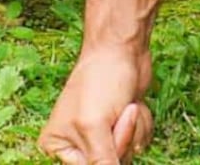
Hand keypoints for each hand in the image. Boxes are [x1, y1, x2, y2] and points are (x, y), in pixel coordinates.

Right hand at [38, 44, 154, 163]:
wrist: (124, 47)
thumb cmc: (101, 79)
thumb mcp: (94, 126)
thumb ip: (100, 163)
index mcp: (57, 148)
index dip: (106, 154)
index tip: (105, 128)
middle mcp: (77, 145)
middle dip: (122, 139)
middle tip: (121, 111)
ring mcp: (101, 137)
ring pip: (127, 155)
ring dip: (134, 130)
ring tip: (126, 105)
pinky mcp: (121, 128)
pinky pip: (139, 144)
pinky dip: (142, 125)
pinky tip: (134, 104)